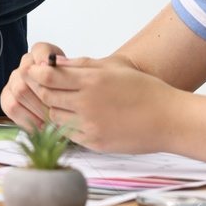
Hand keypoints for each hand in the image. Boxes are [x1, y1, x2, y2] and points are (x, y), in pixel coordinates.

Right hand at [0, 42, 66, 128]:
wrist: (68, 104)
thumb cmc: (73, 92)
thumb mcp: (78, 78)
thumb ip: (70, 69)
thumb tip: (54, 64)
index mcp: (43, 54)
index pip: (40, 50)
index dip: (43, 58)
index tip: (51, 68)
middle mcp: (26, 65)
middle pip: (26, 72)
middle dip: (43, 92)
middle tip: (59, 108)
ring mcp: (14, 80)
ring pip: (19, 91)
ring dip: (37, 108)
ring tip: (53, 121)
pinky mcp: (7, 97)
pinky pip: (11, 107)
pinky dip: (26, 118)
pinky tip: (41, 126)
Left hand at [29, 54, 179, 152]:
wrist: (169, 120)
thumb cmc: (145, 90)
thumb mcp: (114, 68)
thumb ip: (82, 64)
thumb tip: (54, 61)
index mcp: (92, 81)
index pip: (48, 77)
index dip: (37, 73)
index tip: (36, 70)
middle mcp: (87, 104)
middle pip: (46, 98)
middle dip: (41, 90)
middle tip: (46, 86)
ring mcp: (90, 126)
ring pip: (54, 118)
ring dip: (54, 109)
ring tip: (64, 102)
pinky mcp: (94, 143)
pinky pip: (68, 135)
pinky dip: (66, 126)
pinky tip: (76, 118)